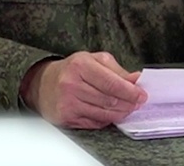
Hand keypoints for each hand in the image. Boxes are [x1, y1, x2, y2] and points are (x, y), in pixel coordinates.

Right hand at [22, 51, 146, 128]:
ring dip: (120, 113)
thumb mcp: (94, 60)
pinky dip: (107, 120)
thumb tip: (136, 80)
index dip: (130, 91)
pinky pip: (94, 123)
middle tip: (137, 103)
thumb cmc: (72, 70)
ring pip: (103, 113)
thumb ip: (117, 70)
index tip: (142, 95)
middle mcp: (71, 84)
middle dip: (128, 103)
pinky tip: (112, 114)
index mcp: (81, 65)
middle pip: (109, 100)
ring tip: (128, 109)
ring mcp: (67, 103)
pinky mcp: (65, 118)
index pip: (112, 83)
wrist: (42, 84)